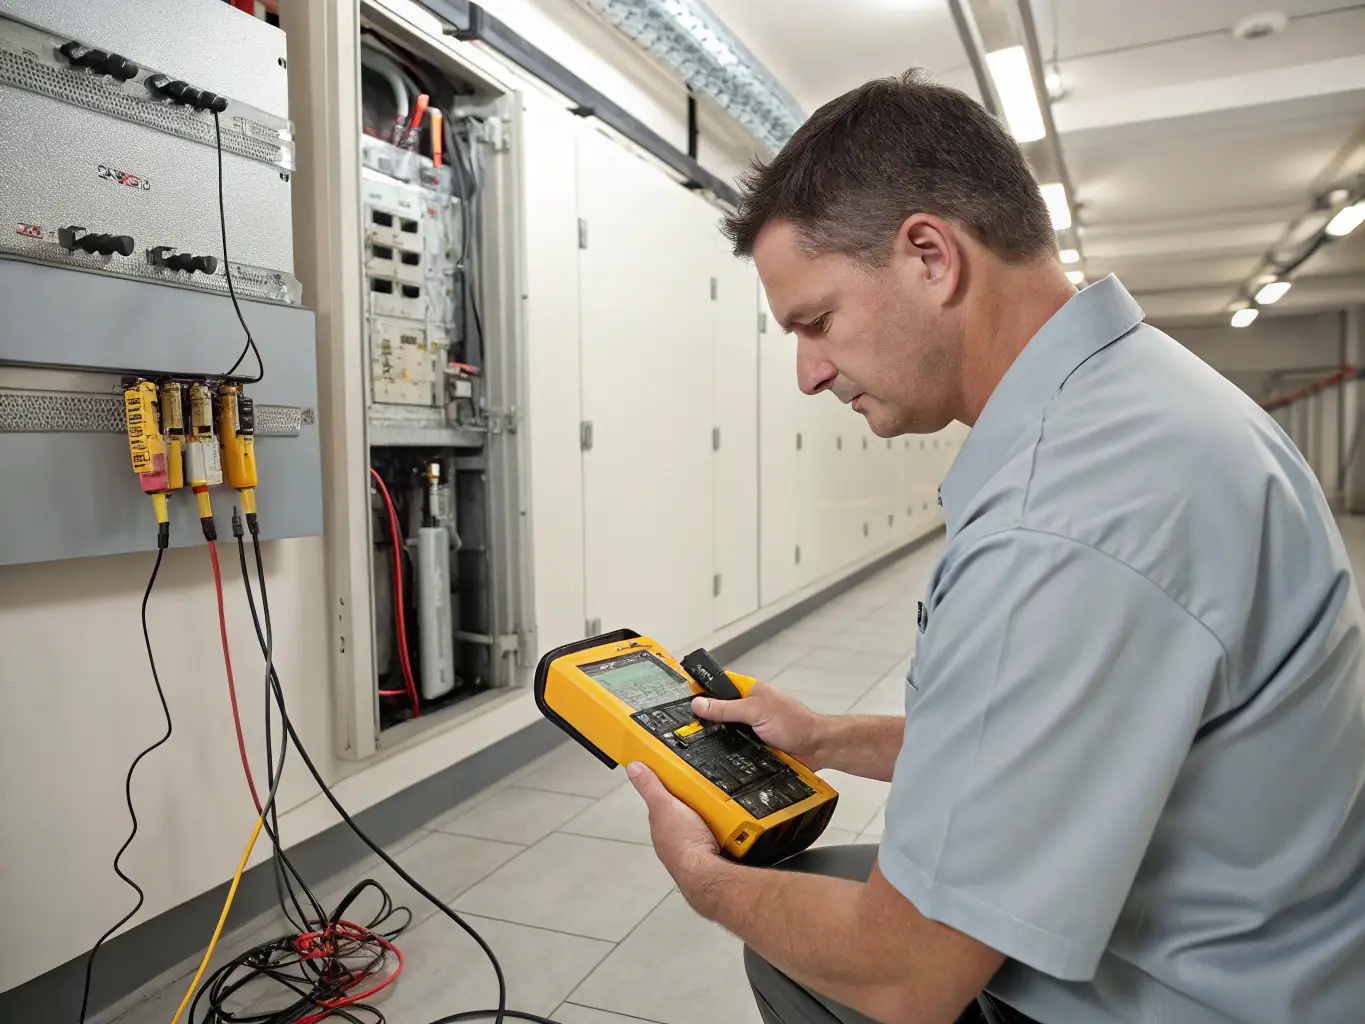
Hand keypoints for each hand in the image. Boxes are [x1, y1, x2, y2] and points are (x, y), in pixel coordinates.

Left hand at [627, 762, 724, 911]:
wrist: (707, 872)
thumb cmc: (683, 844)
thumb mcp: (664, 805)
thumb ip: (649, 786)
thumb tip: (633, 767)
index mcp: (660, 825)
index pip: (662, 799)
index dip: (670, 786)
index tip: (679, 775)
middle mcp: (673, 836)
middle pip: (684, 809)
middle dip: (695, 800)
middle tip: (706, 789)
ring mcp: (692, 844)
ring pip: (701, 821)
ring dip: (710, 813)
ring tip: (719, 803)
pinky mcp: (710, 850)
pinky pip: (716, 832)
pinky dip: (721, 826)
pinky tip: (726, 821)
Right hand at [691, 681, 828, 769]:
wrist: (817, 748)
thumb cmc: (796, 723)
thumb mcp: (756, 712)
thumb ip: (727, 708)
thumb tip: (699, 703)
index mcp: (750, 691)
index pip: (719, 685)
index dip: (702, 690)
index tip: (683, 697)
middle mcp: (750, 708)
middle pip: (720, 711)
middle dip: (708, 719)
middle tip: (688, 727)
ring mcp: (752, 728)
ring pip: (726, 732)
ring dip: (720, 739)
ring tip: (701, 744)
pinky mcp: (755, 746)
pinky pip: (736, 748)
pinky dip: (730, 752)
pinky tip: (720, 758)